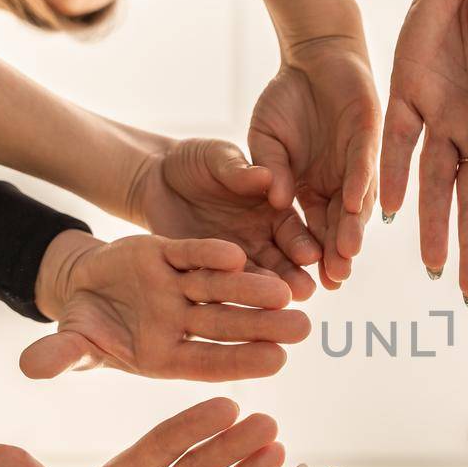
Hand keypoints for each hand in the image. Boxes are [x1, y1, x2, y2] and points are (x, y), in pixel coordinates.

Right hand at [26, 231, 308, 380]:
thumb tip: (29, 368)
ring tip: (288, 290)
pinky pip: (194, 254)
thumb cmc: (83, 327)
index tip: (278, 361)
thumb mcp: (73, 342)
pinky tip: (239, 254)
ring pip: (222, 289)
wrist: (79, 285)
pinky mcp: (171, 255)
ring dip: (253, 289)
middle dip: (264, 327)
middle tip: (303, 329)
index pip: (212, 361)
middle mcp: (183, 323)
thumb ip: (62, 355)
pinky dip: (211, 254)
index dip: (242, 361)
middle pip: (229, 326)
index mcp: (167, 356)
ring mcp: (181, 289)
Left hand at [132, 137, 321, 300]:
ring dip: (266, 292)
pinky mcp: (205, 272)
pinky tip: (236, 308)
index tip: (312, 255)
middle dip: (294, 276)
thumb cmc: (194, 160)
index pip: (293, 230)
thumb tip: (266, 175)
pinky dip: (227, 297)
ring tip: (279, 305)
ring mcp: (234, 259)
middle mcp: (261, 239)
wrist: (155, 180)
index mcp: (274, 210)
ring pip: (254, 279)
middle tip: (306, 291)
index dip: (303, 242)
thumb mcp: (216, 158)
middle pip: (282, 261)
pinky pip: (217, 286)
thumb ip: (238, 170)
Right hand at [249, 35, 379, 288]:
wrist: (314, 56)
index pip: (310, 232)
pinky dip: (358, 184)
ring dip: (352, 228)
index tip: (300, 285)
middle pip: (339, 226)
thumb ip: (269, 169)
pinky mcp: (371, 136)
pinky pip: (365, 164)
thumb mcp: (265, 139)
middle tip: (333, 281)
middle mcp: (338, 185)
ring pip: (357, 203)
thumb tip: (272, 200)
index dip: (307, 256)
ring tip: (346, 254)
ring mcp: (357, 164)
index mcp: (312, 192)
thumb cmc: (287, 100)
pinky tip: (352, 205)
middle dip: (337, 254)